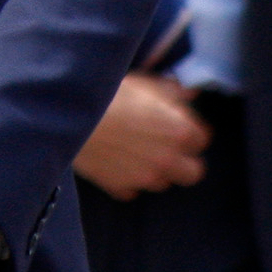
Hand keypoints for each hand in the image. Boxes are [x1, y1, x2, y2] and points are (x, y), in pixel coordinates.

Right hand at [72, 73, 210, 198]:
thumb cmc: (106, 92)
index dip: (190, 130)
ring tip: (136, 153)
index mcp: (178, 129)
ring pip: (163, 183)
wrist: (68, 115)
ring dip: (155, 170)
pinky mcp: (119, 188)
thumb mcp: (142, 82)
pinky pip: (132, 189)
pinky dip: (128, 179)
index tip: (178, 125)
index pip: (202, 139)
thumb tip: (188, 95)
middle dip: (184, 160)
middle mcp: (167, 158)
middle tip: (166, 146)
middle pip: (193, 172)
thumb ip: (170, 91)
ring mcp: (144, 177)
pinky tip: (116, 162)